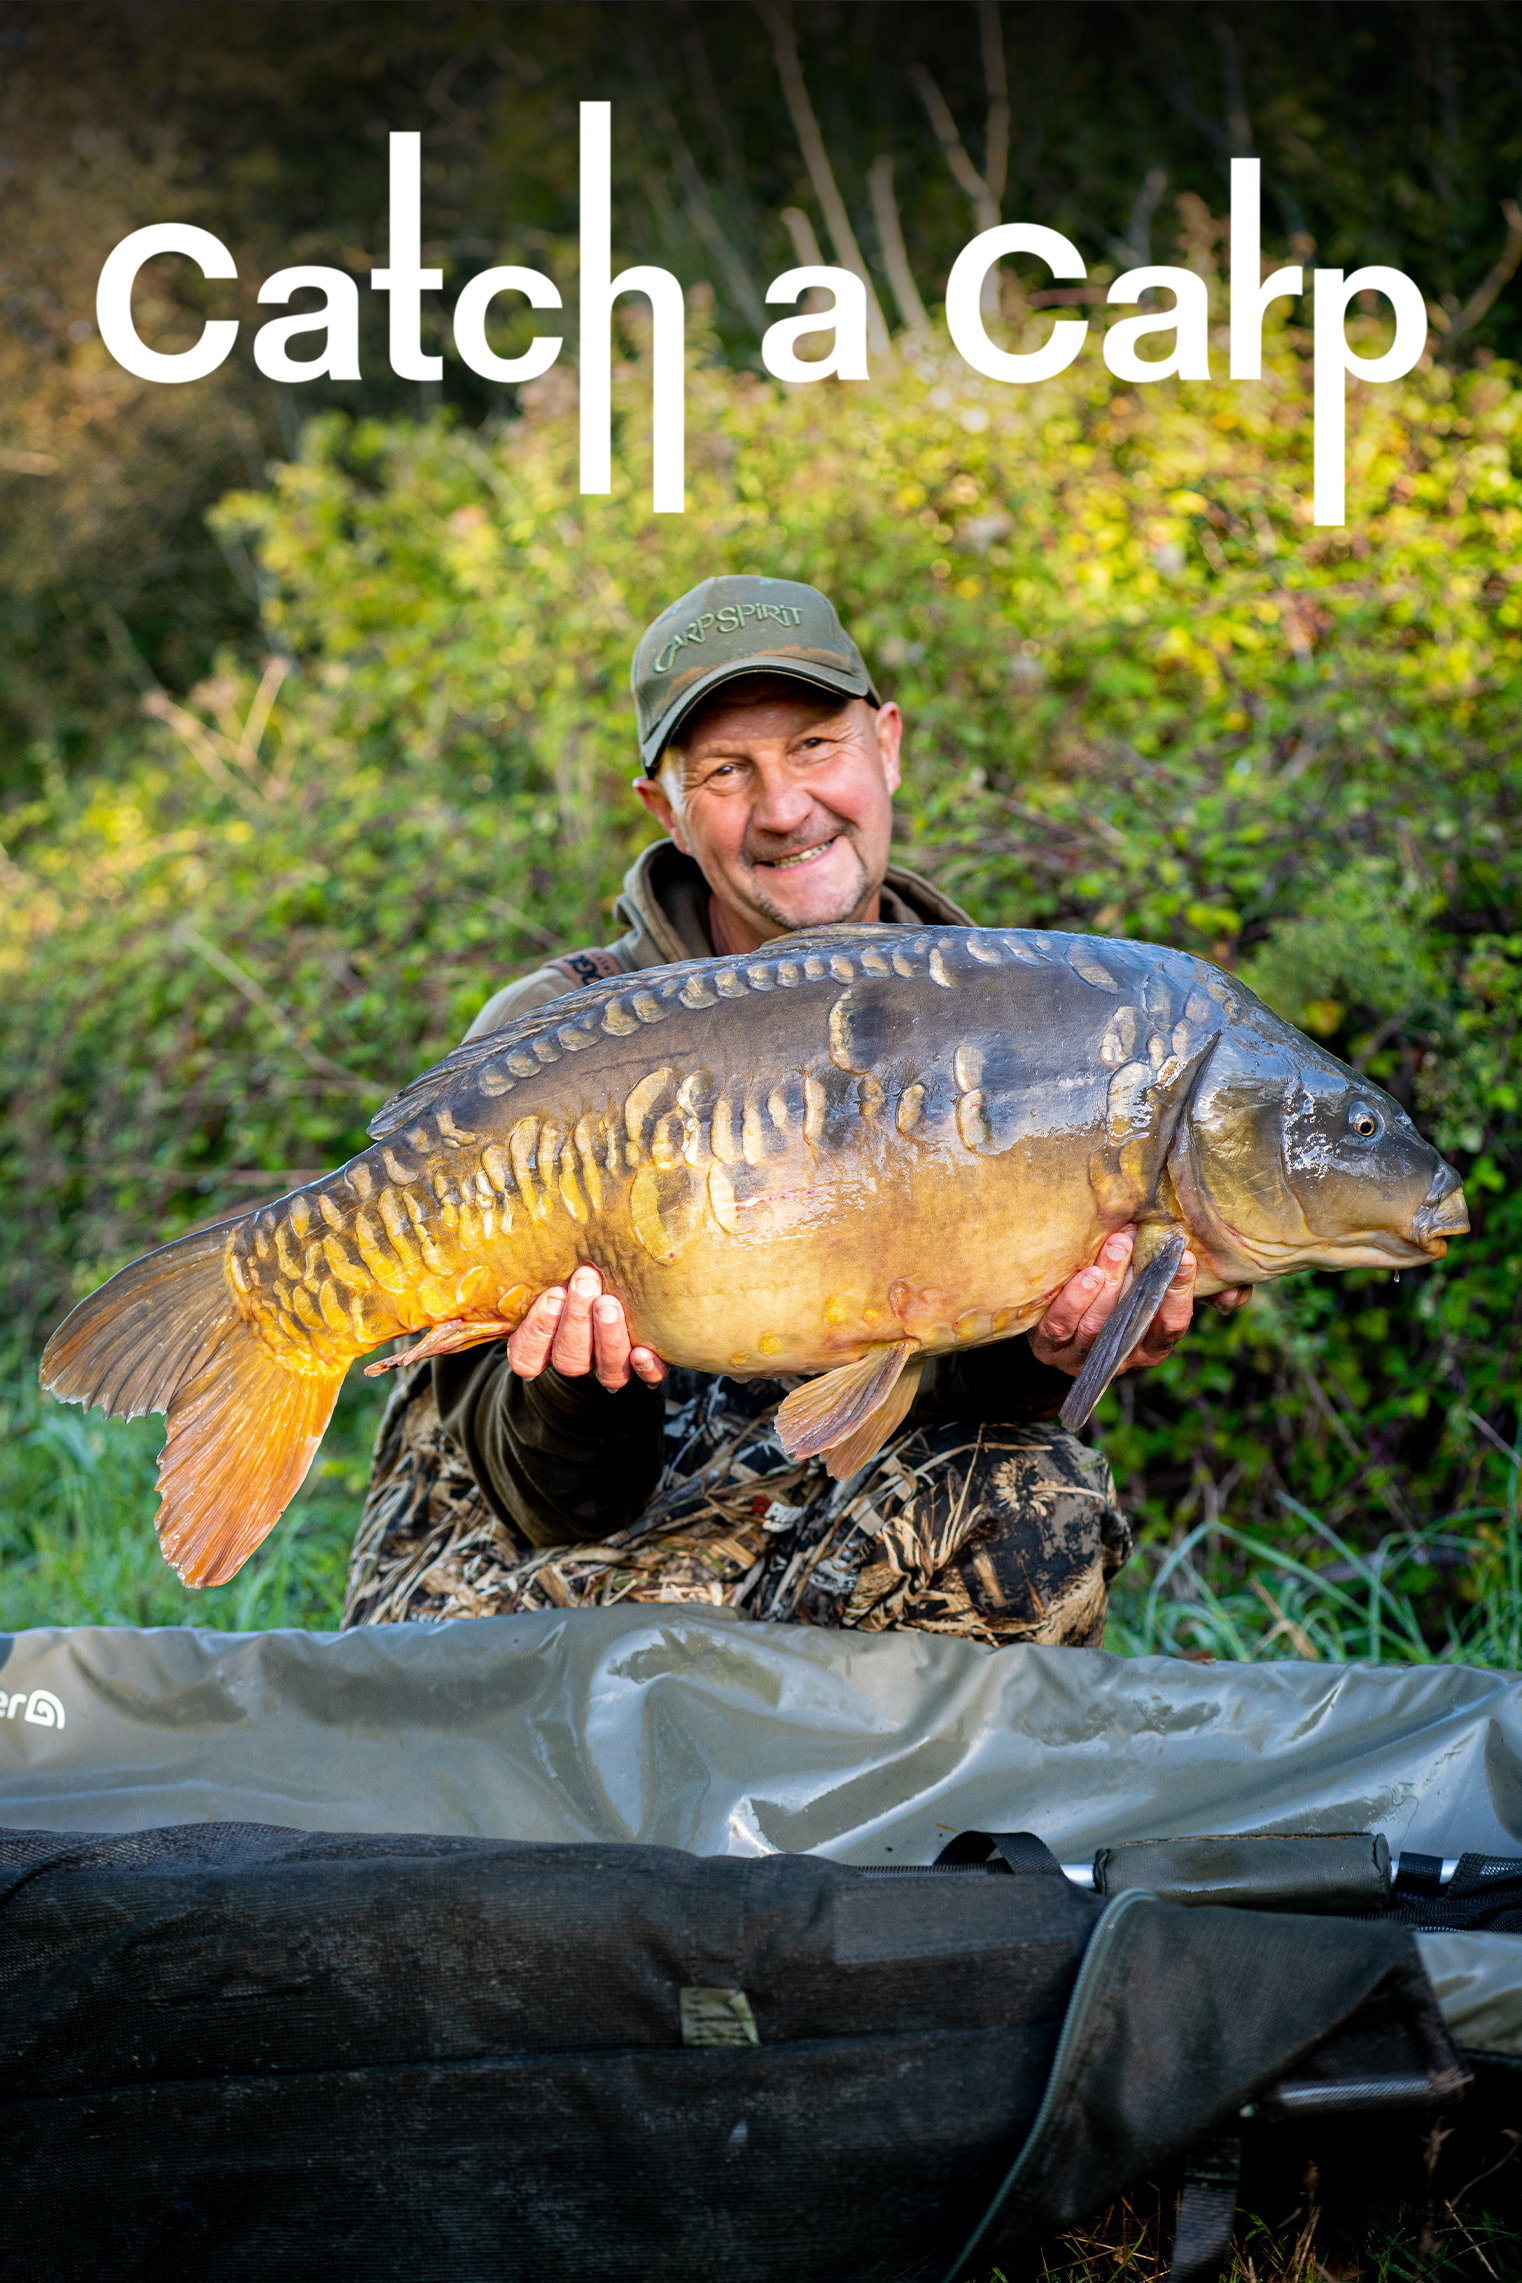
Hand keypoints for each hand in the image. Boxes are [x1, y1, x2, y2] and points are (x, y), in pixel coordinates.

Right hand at [505, 1264, 668, 1391]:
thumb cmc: (582, 1273)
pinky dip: (646, 1368)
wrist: (626, 1284)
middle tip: (585, 1282)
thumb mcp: (559, 1271)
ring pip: (606, 1371)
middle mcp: (579, 1358)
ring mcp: (611, 1366)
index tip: (552, 1293)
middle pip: (569, 1360)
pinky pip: (647, 1379)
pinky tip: (644, 1350)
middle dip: (575, 1320)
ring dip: (607, 1337)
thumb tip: (549, 1234)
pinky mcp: (646, 1367)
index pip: (528, 1357)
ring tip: (609, 1303)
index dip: (537, 1332)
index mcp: (547, 1342)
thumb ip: (549, 1267)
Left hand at [1027, 1226, 1249, 1379]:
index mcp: (1151, 1346)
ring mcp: (1081, 1357)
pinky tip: (1086, 1274)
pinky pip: (1060, 1329)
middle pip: (1131, 1325)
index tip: (1184, 1257)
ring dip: (1107, 1284)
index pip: (1171, 1326)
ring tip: (1114, 1247)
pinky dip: (1074, 1301)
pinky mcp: (1049, 1348)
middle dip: (1138, 1282)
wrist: (1059, 1306)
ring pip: (1096, 1327)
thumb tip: (1235, 1296)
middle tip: (1137, 1239)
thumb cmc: (1121, 1292)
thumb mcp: (1158, 1288)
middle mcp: (1119, 1358)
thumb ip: (1201, 1289)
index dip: (1179, 1294)